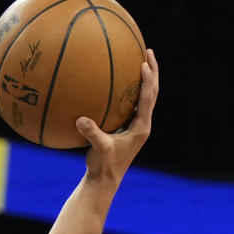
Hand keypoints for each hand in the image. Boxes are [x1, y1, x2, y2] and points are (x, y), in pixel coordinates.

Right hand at [77, 48, 158, 182]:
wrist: (104, 181)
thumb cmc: (103, 167)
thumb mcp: (98, 149)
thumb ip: (91, 133)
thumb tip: (80, 120)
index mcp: (141, 128)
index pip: (148, 98)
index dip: (147, 80)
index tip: (143, 62)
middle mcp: (142, 125)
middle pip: (153, 93)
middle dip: (152, 72)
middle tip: (148, 52)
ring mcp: (137, 127)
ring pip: (146, 98)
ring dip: (146, 79)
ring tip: (140, 60)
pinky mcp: (129, 129)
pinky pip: (133, 104)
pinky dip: (131, 90)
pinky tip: (120, 81)